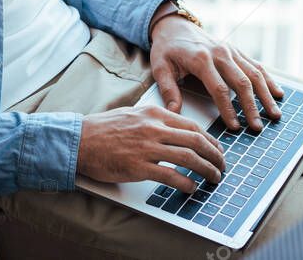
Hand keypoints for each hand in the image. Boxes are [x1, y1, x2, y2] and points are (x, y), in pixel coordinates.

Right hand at [76, 105, 225, 193]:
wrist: (80, 140)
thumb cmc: (104, 128)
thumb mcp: (135, 114)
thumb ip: (157, 120)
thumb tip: (178, 130)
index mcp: (155, 114)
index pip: (193, 126)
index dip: (211, 141)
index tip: (217, 150)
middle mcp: (154, 128)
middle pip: (196, 141)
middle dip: (215, 156)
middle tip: (221, 166)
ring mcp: (147, 147)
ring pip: (189, 158)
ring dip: (206, 170)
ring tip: (213, 178)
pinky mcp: (139, 167)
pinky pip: (171, 176)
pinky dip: (186, 183)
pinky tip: (192, 188)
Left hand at [150, 16, 283, 131]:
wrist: (175, 25)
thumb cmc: (167, 48)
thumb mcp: (160, 67)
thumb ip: (168, 90)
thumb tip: (174, 112)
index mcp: (201, 59)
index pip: (219, 88)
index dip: (228, 109)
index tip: (234, 127)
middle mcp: (220, 53)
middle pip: (241, 82)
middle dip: (252, 107)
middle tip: (258, 127)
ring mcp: (230, 51)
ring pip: (254, 73)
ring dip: (266, 95)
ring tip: (275, 114)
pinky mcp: (236, 51)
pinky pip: (256, 65)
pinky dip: (269, 80)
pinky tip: (278, 93)